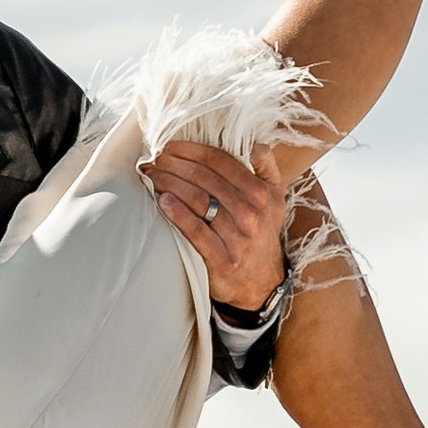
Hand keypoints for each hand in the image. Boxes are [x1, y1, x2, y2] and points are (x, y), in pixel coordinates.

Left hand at [144, 146, 290, 313]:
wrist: (262, 282)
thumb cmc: (261, 232)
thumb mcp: (275, 198)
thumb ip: (267, 168)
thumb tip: (255, 144)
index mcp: (261, 193)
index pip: (220, 162)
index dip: (192, 150)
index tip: (170, 145)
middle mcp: (251, 213)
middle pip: (205, 179)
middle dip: (175, 164)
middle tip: (155, 158)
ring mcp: (237, 237)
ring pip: (198, 200)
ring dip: (170, 183)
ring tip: (152, 175)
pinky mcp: (222, 259)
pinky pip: (196, 230)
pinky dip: (177, 213)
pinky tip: (162, 200)